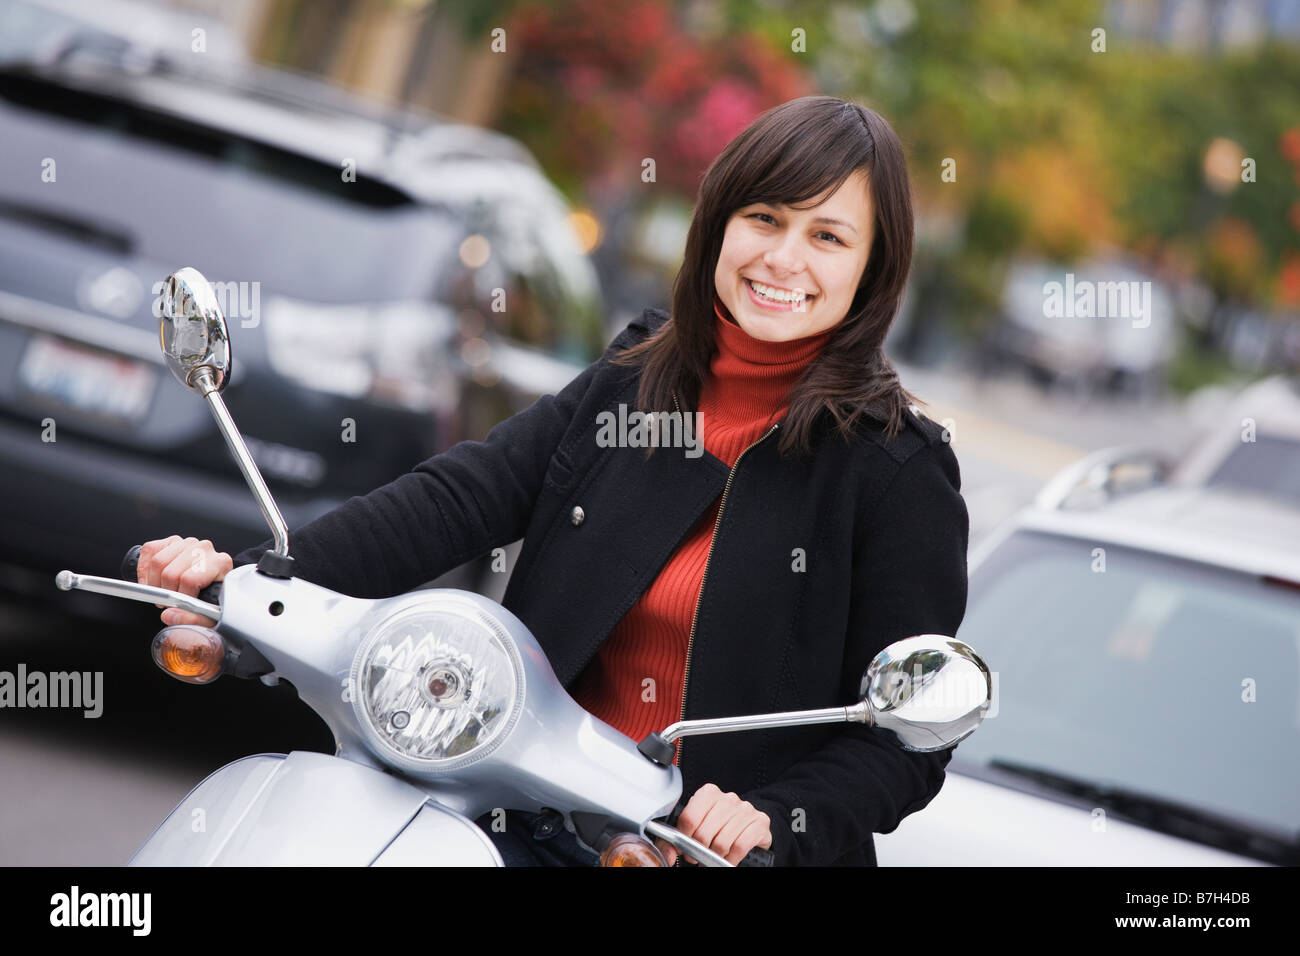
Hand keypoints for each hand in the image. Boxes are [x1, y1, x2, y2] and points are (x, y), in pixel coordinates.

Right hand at [136, 535, 231, 627]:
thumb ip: (191, 618)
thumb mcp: (210, 615)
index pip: (189, 579)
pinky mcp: (172, 541)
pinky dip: (144, 568)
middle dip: (164, 592)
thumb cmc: (213, 598)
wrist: (214, 586)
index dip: (178, 596)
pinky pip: (149, 550)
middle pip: (171, 572)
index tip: (177, 606)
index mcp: (219, 563)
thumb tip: (168, 615)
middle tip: (167, 602)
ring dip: (153, 582)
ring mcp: (187, 542)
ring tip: (162, 592)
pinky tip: (152, 580)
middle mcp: (204, 548)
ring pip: (158, 561)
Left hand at [654, 783, 771, 865]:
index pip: (689, 818)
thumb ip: (678, 839)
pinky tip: (728, 858)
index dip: (684, 838)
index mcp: (708, 793)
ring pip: (722, 842)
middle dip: (699, 850)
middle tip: (698, 857)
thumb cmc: (720, 825)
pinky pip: (740, 846)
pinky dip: (731, 858)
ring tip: (714, 857)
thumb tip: (668, 853)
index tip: (684, 847)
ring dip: (715, 856)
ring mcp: (745, 809)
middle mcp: (728, 798)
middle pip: (704, 832)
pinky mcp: (759, 822)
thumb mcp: (698, 826)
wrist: (750, 825)